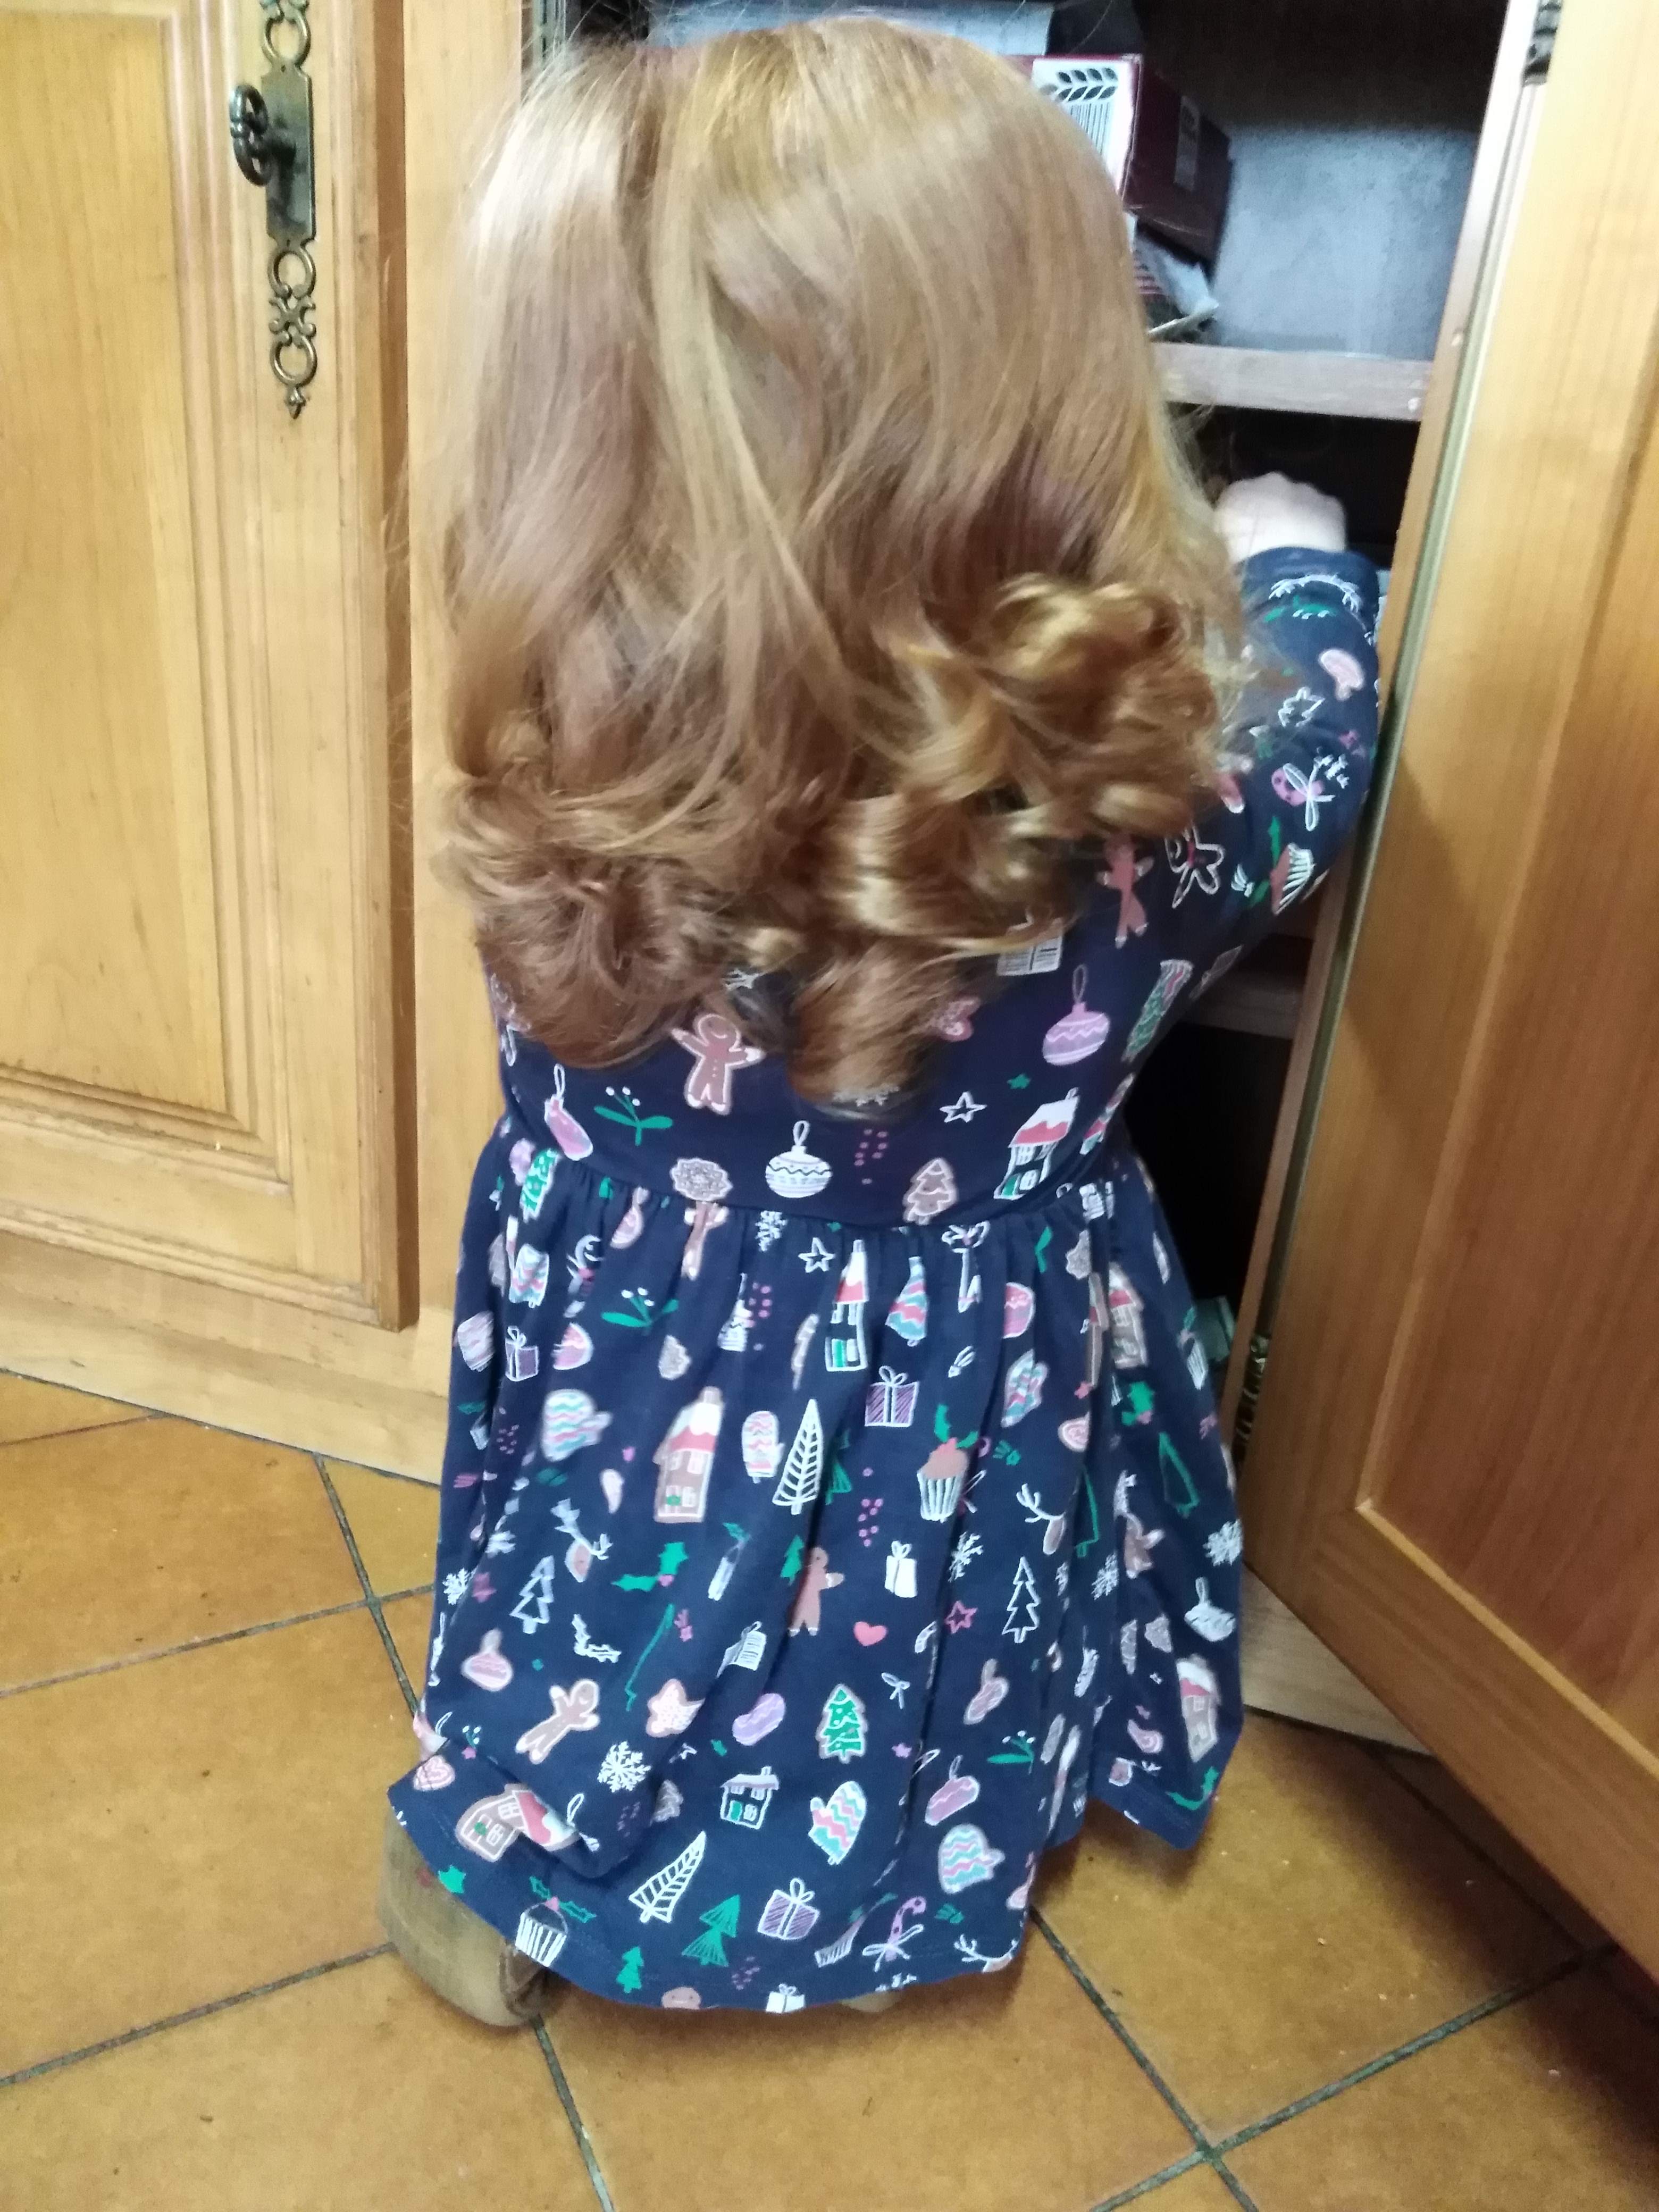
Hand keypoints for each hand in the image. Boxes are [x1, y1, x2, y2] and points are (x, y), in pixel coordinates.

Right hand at [1214, 473, 1345, 562]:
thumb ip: (1224, 534)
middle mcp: (1269, 481)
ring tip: (1294, 547)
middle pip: (1269, 494)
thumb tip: (1229, 534)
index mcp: (1235, 493)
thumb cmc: (1242, 566)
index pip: (1235, 499)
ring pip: (1298, 500)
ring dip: (1296, 517)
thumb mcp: (1219, 550)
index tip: (1243, 538)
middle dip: (1270, 513)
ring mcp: (1303, 490)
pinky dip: (1320, 524)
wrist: (1285, 571)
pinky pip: (1324, 511)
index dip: (1240, 519)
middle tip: (1270, 542)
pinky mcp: (1331, 505)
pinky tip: (1317, 546)